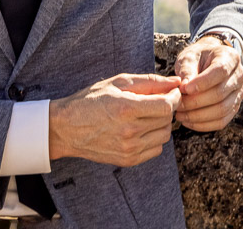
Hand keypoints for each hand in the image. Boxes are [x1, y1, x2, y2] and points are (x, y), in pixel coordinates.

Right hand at [48, 73, 181, 166]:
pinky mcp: (128, 160)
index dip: (174, 97)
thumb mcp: (119, 83)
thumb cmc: (91, 100)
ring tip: (148, 114)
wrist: (65, 128)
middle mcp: (129, 131)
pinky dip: (154, 138)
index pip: (167, 106)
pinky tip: (141, 128)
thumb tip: (176, 82)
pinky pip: (156, 150)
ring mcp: (129, 149)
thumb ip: (150, 82)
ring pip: (164, 136)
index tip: (171, 91)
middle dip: (167, 108)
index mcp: (127, 109)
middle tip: (157, 100)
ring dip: (162, 123)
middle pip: (167, 120)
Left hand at [175, 35, 242, 131]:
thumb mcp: (189, 57)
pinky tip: (187, 121)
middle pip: (220, 93)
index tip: (184, 89)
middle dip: (195, 102)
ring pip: (221, 110)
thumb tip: (184, 88)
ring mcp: (239, 93)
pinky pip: (221, 122)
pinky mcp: (234, 108)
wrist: (206, 64)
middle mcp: (239, 76)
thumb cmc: (197, 59)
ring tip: (179, 114)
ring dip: (198, 116)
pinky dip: (203, 125)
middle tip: (177, 104)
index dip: (202, 82)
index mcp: (230, 58)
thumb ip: (187, 70)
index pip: (220, 71)